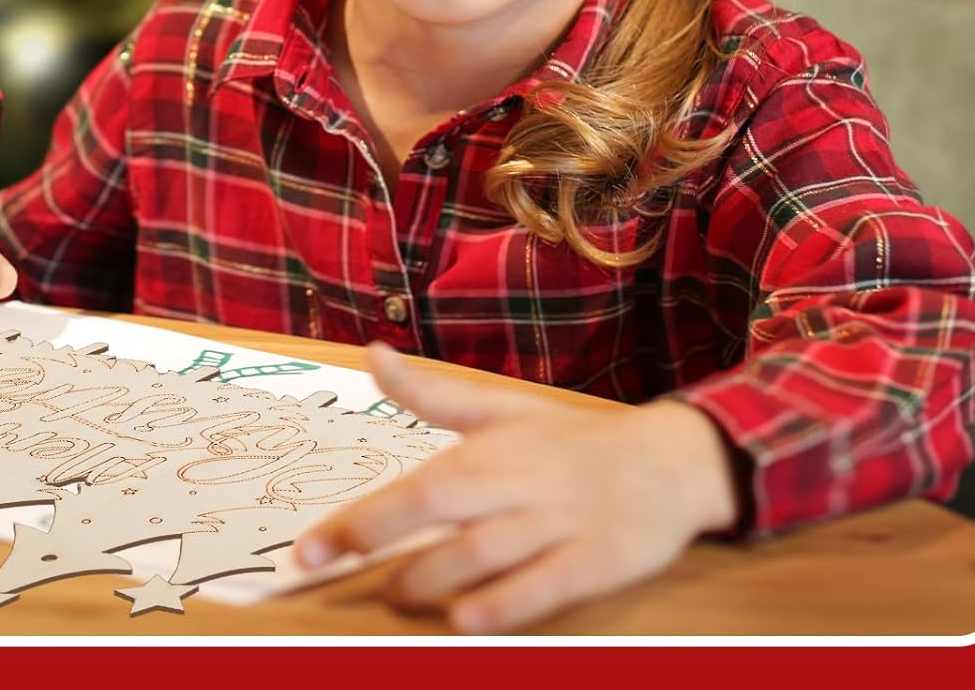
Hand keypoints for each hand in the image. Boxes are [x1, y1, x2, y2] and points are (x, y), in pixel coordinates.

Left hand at [294, 343, 737, 632]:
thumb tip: (372, 354)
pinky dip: (503, 603)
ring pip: (483, 554)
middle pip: (436, 509)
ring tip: (392, 593)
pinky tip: (465, 620)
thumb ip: (432, 395)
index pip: (411, 485)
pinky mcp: (595, 561)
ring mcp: (557, 524)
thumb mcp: (502, 408)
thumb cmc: (572, 441)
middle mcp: (516, 485)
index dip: (357, 517)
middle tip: (324, 566)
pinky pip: (544, 587)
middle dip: (374, 538)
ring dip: (431, 577)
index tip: (306, 546)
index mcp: (489, 450)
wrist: (667, 461)